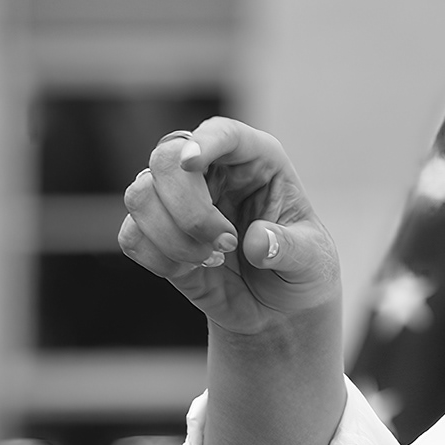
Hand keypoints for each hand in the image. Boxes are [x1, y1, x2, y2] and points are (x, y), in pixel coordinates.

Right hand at [119, 117, 341, 338]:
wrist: (279, 311)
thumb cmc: (301, 271)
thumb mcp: (313, 260)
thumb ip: (289, 248)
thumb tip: (257, 242)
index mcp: (257, 161)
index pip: (223, 133)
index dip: (204, 142)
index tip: (192, 163)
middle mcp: (213, 171)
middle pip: (165, 158)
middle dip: (188, 208)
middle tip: (225, 244)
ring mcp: (179, 201)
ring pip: (140, 195)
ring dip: (172, 236)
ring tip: (212, 259)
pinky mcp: (157, 235)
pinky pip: (131, 236)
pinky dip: (158, 258)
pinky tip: (191, 270)